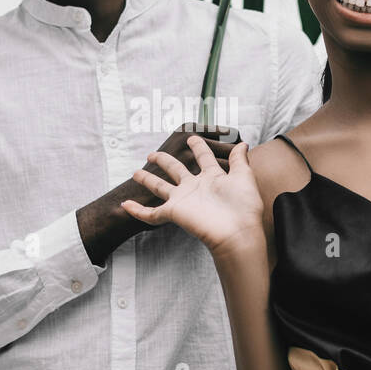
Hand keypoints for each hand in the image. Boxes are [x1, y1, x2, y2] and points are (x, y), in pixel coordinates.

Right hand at [114, 124, 241, 230]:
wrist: (238, 232)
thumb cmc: (244, 208)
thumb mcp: (244, 177)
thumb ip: (239, 160)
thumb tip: (242, 143)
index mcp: (213, 178)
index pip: (204, 158)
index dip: (199, 147)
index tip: (192, 137)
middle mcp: (195, 187)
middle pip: (175, 170)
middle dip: (164, 161)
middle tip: (153, 155)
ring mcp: (183, 200)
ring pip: (160, 187)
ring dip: (147, 180)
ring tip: (136, 173)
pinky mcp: (174, 212)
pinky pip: (152, 213)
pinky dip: (138, 211)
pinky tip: (126, 206)